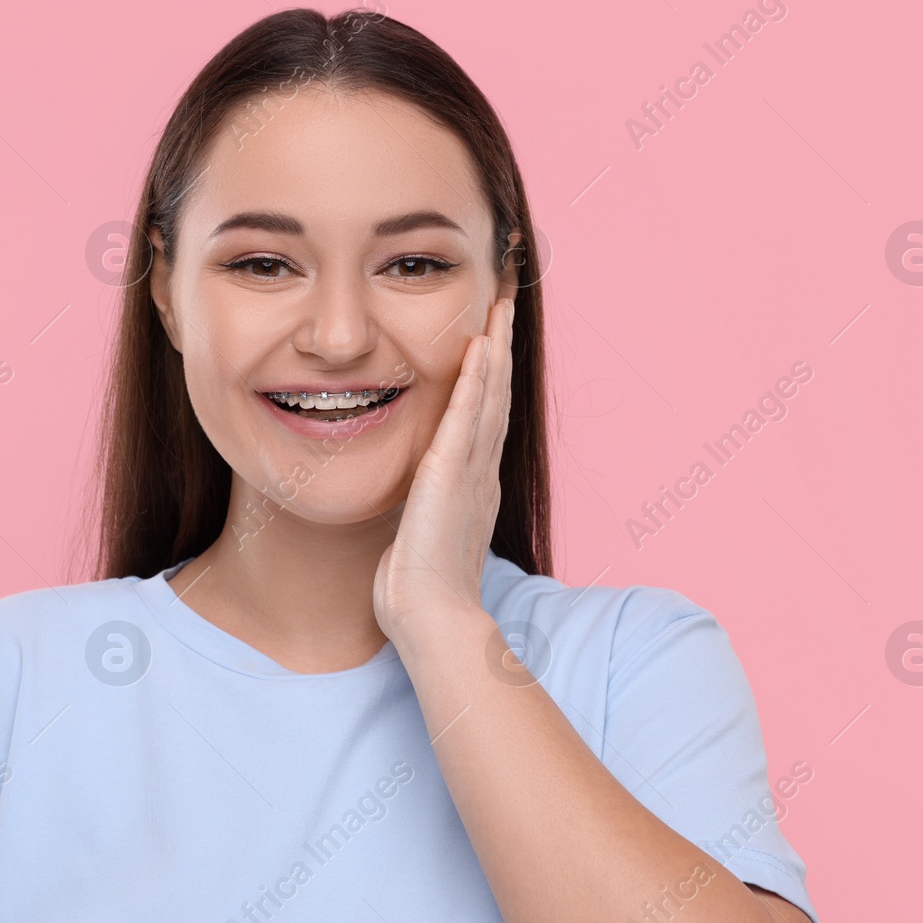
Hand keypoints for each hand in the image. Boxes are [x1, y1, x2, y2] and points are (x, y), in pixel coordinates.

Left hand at [373, 295, 514, 647]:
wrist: (432, 618)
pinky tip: (480, 346)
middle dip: (502, 348)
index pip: (485, 417)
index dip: (492, 376)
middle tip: (507, 304)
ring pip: (489, 397)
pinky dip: (476, 380)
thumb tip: (416, 507)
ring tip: (501, 307)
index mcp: (472, 484)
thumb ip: (425, 514)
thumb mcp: (422, 538)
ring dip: (496, 349)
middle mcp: (479, 471)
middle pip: (497, 396)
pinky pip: (466, 417)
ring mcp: (469, 472)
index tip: (492, 338)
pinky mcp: (450, 476)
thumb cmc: (421, 592)